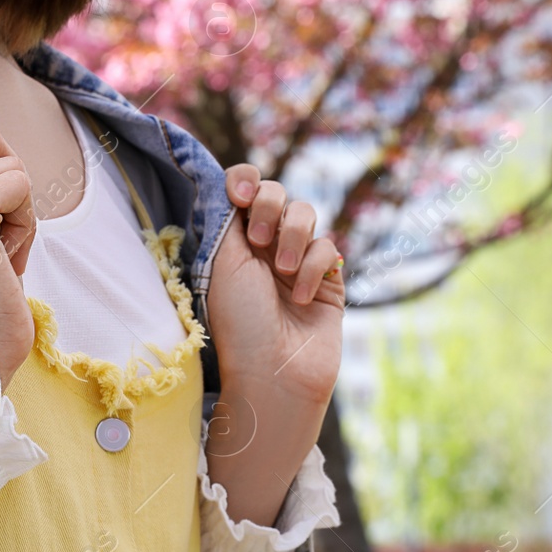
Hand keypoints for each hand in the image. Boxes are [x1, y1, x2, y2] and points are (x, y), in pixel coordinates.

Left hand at [202, 164, 343, 522]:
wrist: (273, 371)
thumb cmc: (239, 322)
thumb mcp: (223, 263)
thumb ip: (230, 218)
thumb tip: (232, 183)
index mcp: (233, 241)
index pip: (243, 188)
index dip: (244, 180)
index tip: (239, 195)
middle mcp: (264, 247)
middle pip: (277, 193)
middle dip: (270, 208)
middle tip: (259, 242)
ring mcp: (298, 261)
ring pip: (306, 214)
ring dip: (293, 236)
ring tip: (282, 272)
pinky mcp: (328, 279)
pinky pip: (328, 248)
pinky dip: (313, 268)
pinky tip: (301, 296)